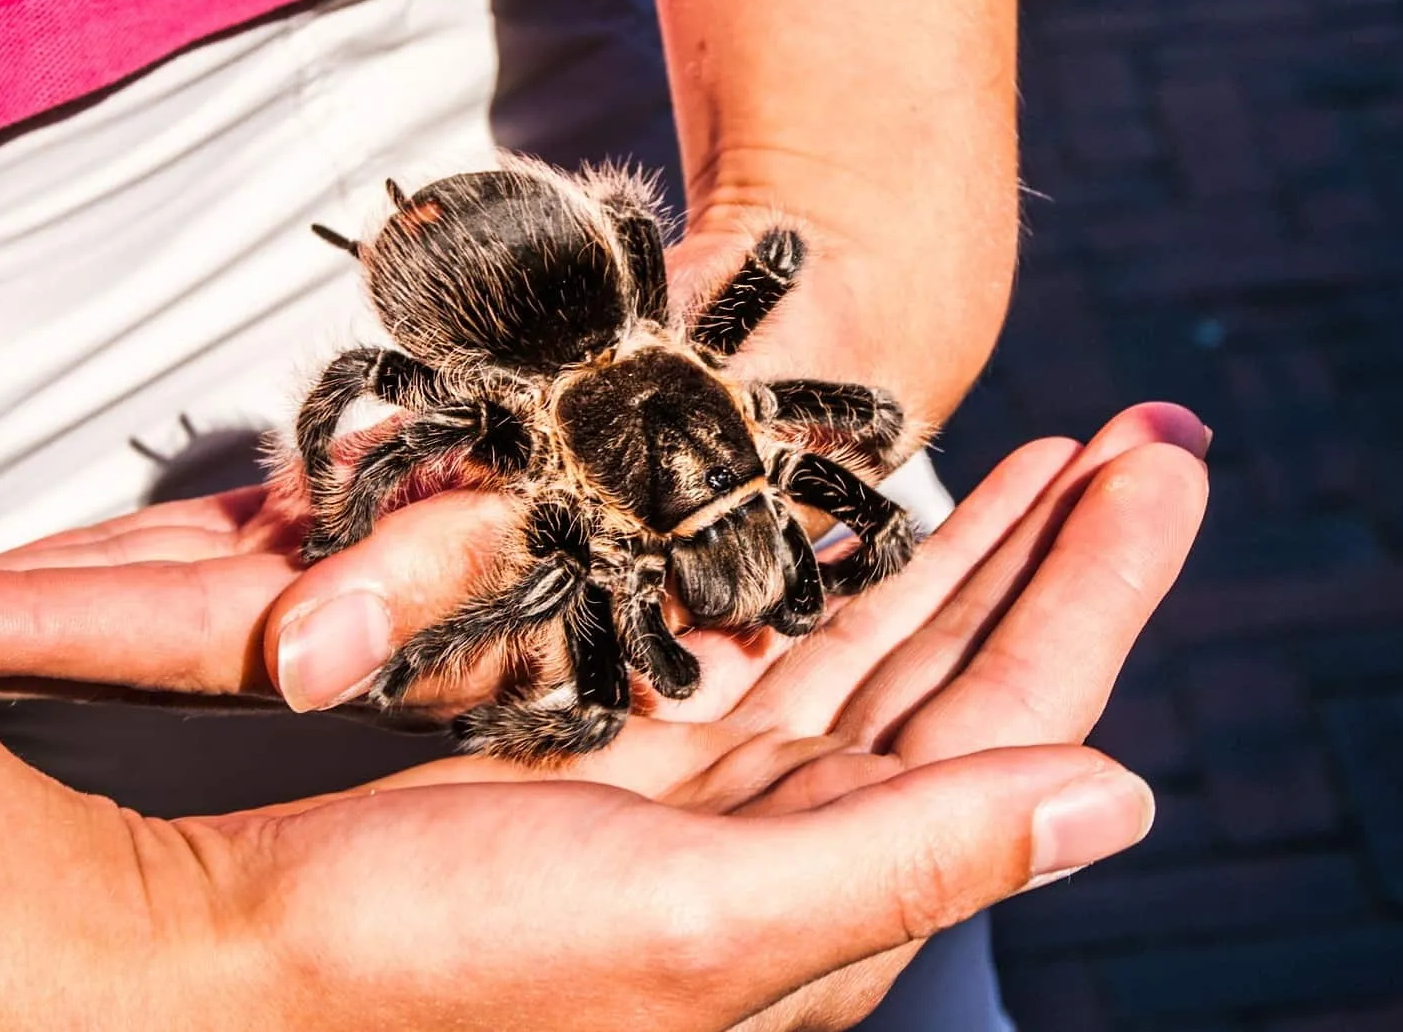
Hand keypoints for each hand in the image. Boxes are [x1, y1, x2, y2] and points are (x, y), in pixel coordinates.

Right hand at [0, 401, 1208, 1027]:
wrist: (236, 969)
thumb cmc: (435, 967)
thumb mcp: (699, 922)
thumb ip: (912, 855)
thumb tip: (1123, 797)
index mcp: (836, 908)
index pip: (1012, 727)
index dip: (1096, 594)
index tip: (1165, 462)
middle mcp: (797, 865)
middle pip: (968, 683)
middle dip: (1059, 556)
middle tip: (1147, 434)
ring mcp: (717, 813)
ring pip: (880, 657)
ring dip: (964, 555)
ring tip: (1051, 456)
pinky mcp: (636, 767)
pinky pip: (778, 656)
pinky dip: (839, 582)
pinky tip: (877, 531)